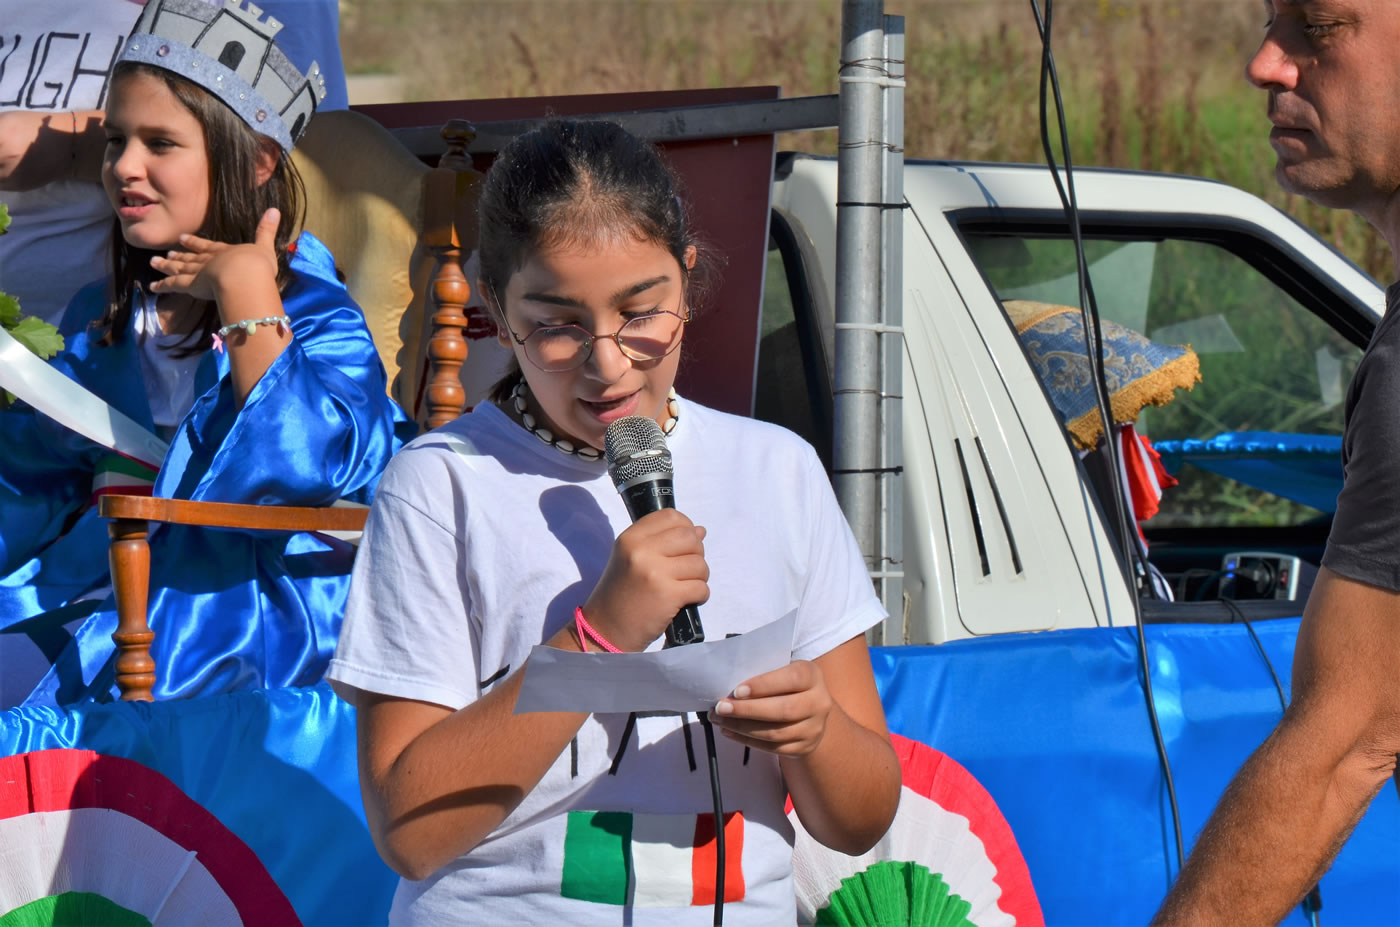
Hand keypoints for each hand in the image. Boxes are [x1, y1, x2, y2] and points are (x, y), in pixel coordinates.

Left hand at [149, 208, 279, 303]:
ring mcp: (198, 272)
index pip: (208, 246)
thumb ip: (267, 230)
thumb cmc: (256, 264)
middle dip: (180, 254)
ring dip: (167, 265)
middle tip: (168, 252)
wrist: (244, 276)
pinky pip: (174, 285)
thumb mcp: (265, 246)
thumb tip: (275, 209)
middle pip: (191, 257)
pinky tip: (152, 287)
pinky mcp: (191, 285)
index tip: (183, 238)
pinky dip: (163, 286)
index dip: (196, 243)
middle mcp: (208, 260)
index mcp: (225, 252)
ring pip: (179, 268)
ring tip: (154, 262)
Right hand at [582, 508, 708, 651]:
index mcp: (631, 537)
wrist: (606, 629)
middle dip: (696, 554)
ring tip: (683, 587)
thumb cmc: (621, 593)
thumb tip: (700, 531)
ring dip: (699, 578)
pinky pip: (701, 587)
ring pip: (700, 564)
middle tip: (684, 570)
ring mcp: (655, 572)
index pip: (671, 516)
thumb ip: (663, 542)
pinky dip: (700, 595)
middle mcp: (641, 550)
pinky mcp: (668, 595)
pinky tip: (685, 600)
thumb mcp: (631, 559)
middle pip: (690, 538)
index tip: (682, 545)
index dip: (685, 528)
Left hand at [709, 660, 833, 756]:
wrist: (811, 709)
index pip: (792, 679)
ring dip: (742, 727)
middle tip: (721, 708)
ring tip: (720, 720)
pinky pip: (773, 748)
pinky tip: (730, 731)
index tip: (737, 691)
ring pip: (776, 733)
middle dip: (747, 710)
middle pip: (783, 710)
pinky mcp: (804, 747)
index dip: (764, 685)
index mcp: (812, 676)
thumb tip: (728, 686)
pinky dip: (747, 741)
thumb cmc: (786, 683)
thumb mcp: (781, 669)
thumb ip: (762, 672)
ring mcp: (814, 728)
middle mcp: (819, 703)